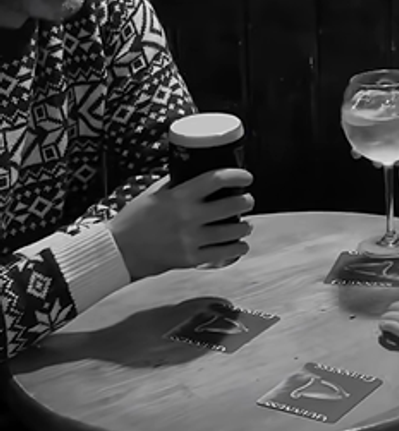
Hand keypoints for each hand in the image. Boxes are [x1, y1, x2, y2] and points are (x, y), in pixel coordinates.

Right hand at [107, 169, 254, 280]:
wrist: (118, 250)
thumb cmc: (133, 220)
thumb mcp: (153, 193)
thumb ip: (175, 183)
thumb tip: (195, 171)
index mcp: (179, 196)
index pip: (216, 179)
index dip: (237, 176)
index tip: (246, 177)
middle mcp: (188, 216)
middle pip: (231, 205)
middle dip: (246, 201)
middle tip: (248, 200)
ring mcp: (191, 239)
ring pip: (232, 231)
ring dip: (245, 226)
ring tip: (246, 224)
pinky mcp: (191, 259)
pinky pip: (223, 254)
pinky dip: (237, 248)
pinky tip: (240, 245)